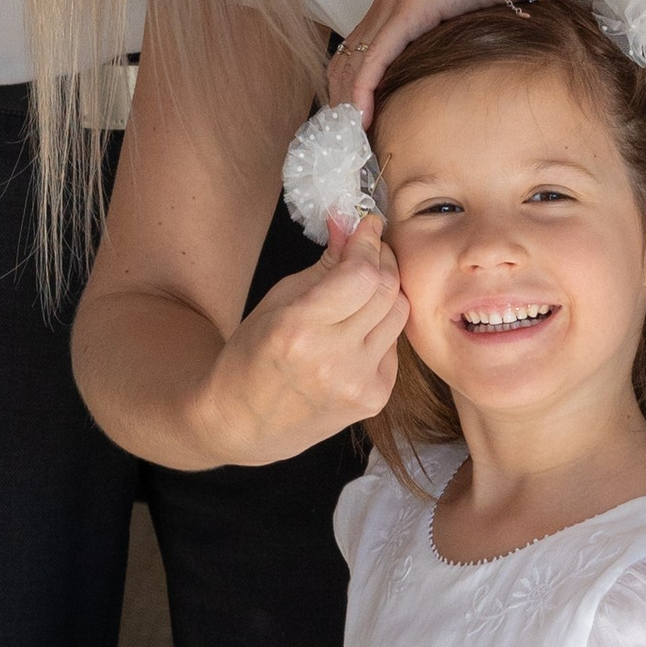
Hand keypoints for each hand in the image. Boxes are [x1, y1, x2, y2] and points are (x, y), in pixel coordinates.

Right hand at [197, 215, 406, 463]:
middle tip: (370, 249)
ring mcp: (357, 383)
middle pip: (387, 290)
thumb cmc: (252, 355)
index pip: (360, 274)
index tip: (368, 225)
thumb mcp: (278, 301)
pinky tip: (356, 332)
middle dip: (382, 259)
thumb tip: (352, 224)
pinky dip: (380, 329)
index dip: (369, 243)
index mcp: (298, 329)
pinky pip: (394, 345)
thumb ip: (324, 264)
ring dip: (385, 293)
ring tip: (363, 289)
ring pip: (400, 314)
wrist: (246, 422)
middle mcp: (333, 359)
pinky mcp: (374, 399)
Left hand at [330, 0, 528, 123]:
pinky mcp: (408, 9)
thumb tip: (459, 62)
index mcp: (399, 0)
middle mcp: (388, 0)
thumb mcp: (467, 12)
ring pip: (353, 60)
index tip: (351, 118)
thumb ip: (451, 33)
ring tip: (348, 135)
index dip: (348, 85)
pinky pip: (375, 57)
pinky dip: (362, 89)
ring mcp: (395, 3)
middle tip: (343, 136)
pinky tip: (360, 114)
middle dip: (339, 99)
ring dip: (346, 101)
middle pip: (346, 57)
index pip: (359, 49)